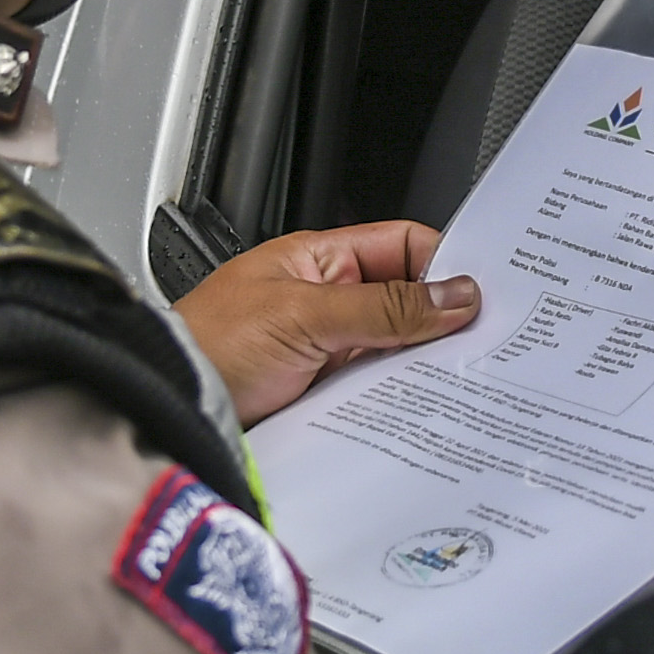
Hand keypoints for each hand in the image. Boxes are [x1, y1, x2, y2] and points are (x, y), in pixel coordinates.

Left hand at [177, 220, 479, 420]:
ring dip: (421, 363)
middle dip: (440, 319)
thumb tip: (453, 296)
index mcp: (319, 261)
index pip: (402, 246)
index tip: (484, 289)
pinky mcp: (322, 395)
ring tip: (457, 375)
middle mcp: (326, 301)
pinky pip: (375, 390)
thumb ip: (383, 307)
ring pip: (394, 349)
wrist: (169, 406)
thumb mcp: (305, 317)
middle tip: (483, 338)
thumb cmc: (209, 346)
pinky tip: (419, 407)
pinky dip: (399, 398)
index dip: (445, 262)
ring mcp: (325, 348)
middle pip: (406, 301)